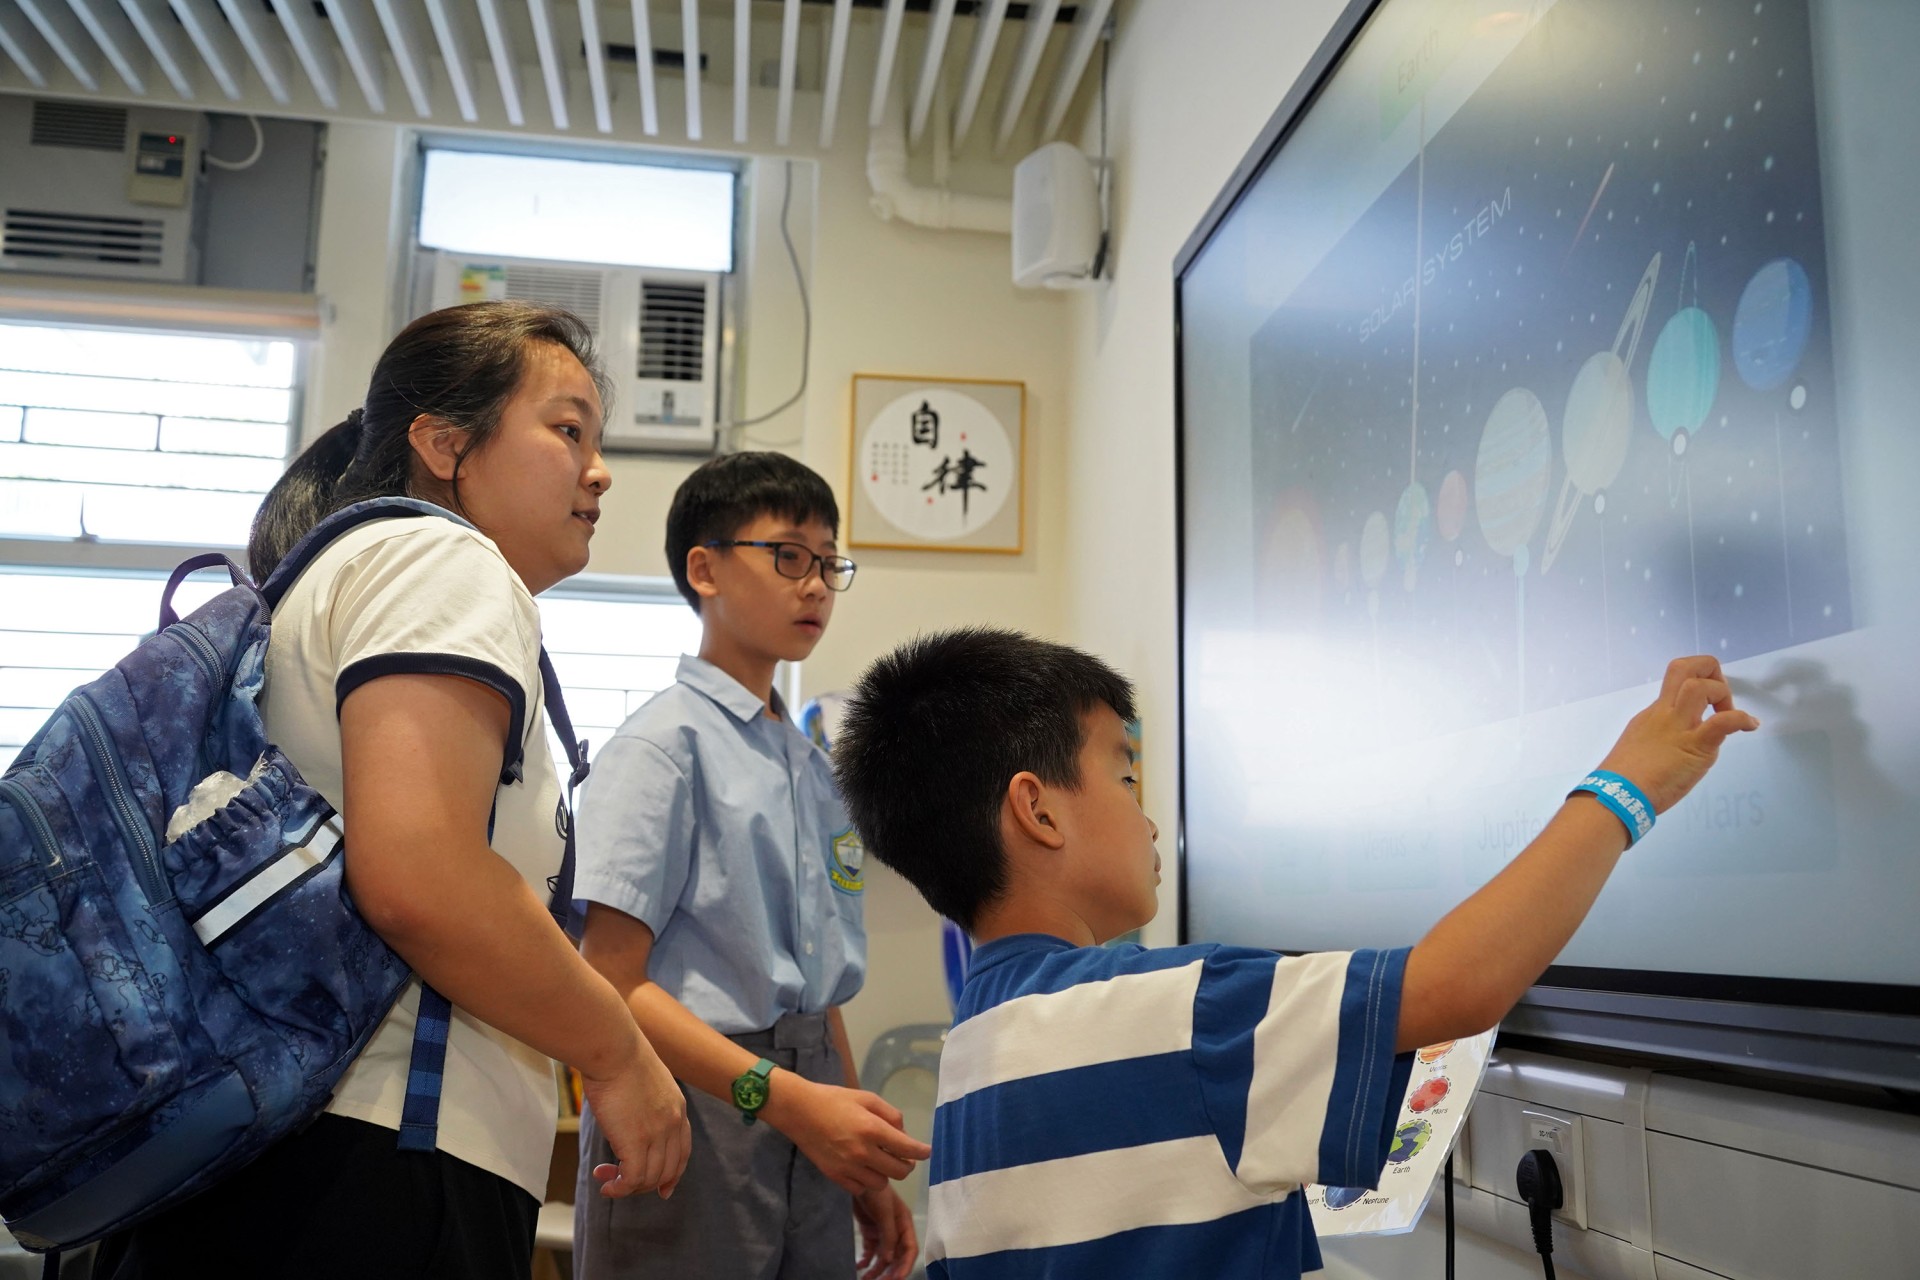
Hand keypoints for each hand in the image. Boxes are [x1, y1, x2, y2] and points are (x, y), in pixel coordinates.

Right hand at [582, 1038, 692, 1199]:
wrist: (614, 1050)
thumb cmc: (619, 1058)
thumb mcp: (643, 1081)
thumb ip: (644, 1103)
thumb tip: (627, 1116)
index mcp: (677, 1108)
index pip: (683, 1151)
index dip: (673, 1174)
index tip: (663, 1189)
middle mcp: (673, 1124)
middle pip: (667, 1170)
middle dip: (645, 1185)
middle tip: (619, 1182)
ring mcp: (658, 1134)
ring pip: (649, 1179)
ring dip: (627, 1187)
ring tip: (606, 1180)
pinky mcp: (637, 1142)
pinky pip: (632, 1180)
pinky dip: (619, 1189)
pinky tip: (605, 1185)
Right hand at [767, 1076, 933, 1194]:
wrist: (799, 1111)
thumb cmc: (834, 1100)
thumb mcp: (867, 1097)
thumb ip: (890, 1115)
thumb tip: (903, 1132)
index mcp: (872, 1129)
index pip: (907, 1149)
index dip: (922, 1152)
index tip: (926, 1152)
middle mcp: (863, 1152)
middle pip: (899, 1172)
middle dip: (906, 1165)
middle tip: (903, 1157)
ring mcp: (848, 1167)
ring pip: (881, 1183)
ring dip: (885, 1173)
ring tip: (879, 1161)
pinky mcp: (835, 1176)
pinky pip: (861, 1188)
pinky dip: (866, 1181)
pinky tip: (862, 1168)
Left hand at [854, 1184, 919, 1279]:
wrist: (860, 1177)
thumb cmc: (877, 1191)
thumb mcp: (885, 1212)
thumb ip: (888, 1236)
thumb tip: (889, 1259)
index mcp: (905, 1224)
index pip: (910, 1249)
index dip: (906, 1265)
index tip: (897, 1278)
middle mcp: (896, 1231)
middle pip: (897, 1257)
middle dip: (890, 1271)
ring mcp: (883, 1232)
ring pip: (883, 1257)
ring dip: (876, 1269)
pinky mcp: (870, 1232)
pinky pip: (870, 1252)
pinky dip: (866, 1261)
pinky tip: (859, 1267)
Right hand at [1596, 655, 1760, 815]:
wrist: (1617, 795)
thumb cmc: (1626, 779)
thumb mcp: (1641, 745)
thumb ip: (1661, 736)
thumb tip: (1678, 741)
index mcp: (1653, 713)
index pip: (1676, 679)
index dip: (1699, 680)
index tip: (1709, 699)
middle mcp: (1665, 712)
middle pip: (1684, 667)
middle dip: (1710, 670)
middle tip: (1719, 696)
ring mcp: (1679, 727)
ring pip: (1700, 686)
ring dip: (1723, 694)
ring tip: (1733, 714)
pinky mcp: (1695, 746)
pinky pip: (1722, 722)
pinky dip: (1742, 719)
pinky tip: (1750, 725)